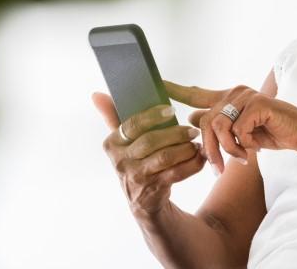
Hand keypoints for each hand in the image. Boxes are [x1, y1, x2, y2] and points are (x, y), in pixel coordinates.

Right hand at [92, 92, 206, 218]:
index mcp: (112, 144)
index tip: (171, 109)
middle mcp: (121, 161)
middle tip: (192, 130)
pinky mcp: (154, 189)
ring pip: (165, 157)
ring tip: (196, 142)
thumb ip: (112, 117)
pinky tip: (200, 156)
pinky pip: (177, 173)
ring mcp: (137, 177)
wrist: (142, 202)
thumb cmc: (134, 162)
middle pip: (151, 141)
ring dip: (185, 148)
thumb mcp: (121, 143)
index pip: (131, 125)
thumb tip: (96, 95)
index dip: (152, 116)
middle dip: (175, 133)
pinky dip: (192, 163)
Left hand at [163, 80, 296, 173]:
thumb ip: (218, 125)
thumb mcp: (239, 133)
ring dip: (228, 149)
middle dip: (209, 150)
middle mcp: (235, 93)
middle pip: (205, 121)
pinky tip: (256, 148)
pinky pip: (238, 130)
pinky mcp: (258, 104)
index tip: (157, 83)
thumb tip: (190, 119)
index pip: (196, 93)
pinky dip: (245, 145)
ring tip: (241, 158)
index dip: (176, 89)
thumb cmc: (270, 133)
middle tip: (218, 169)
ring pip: (220, 127)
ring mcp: (246, 96)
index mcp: (228, 97)